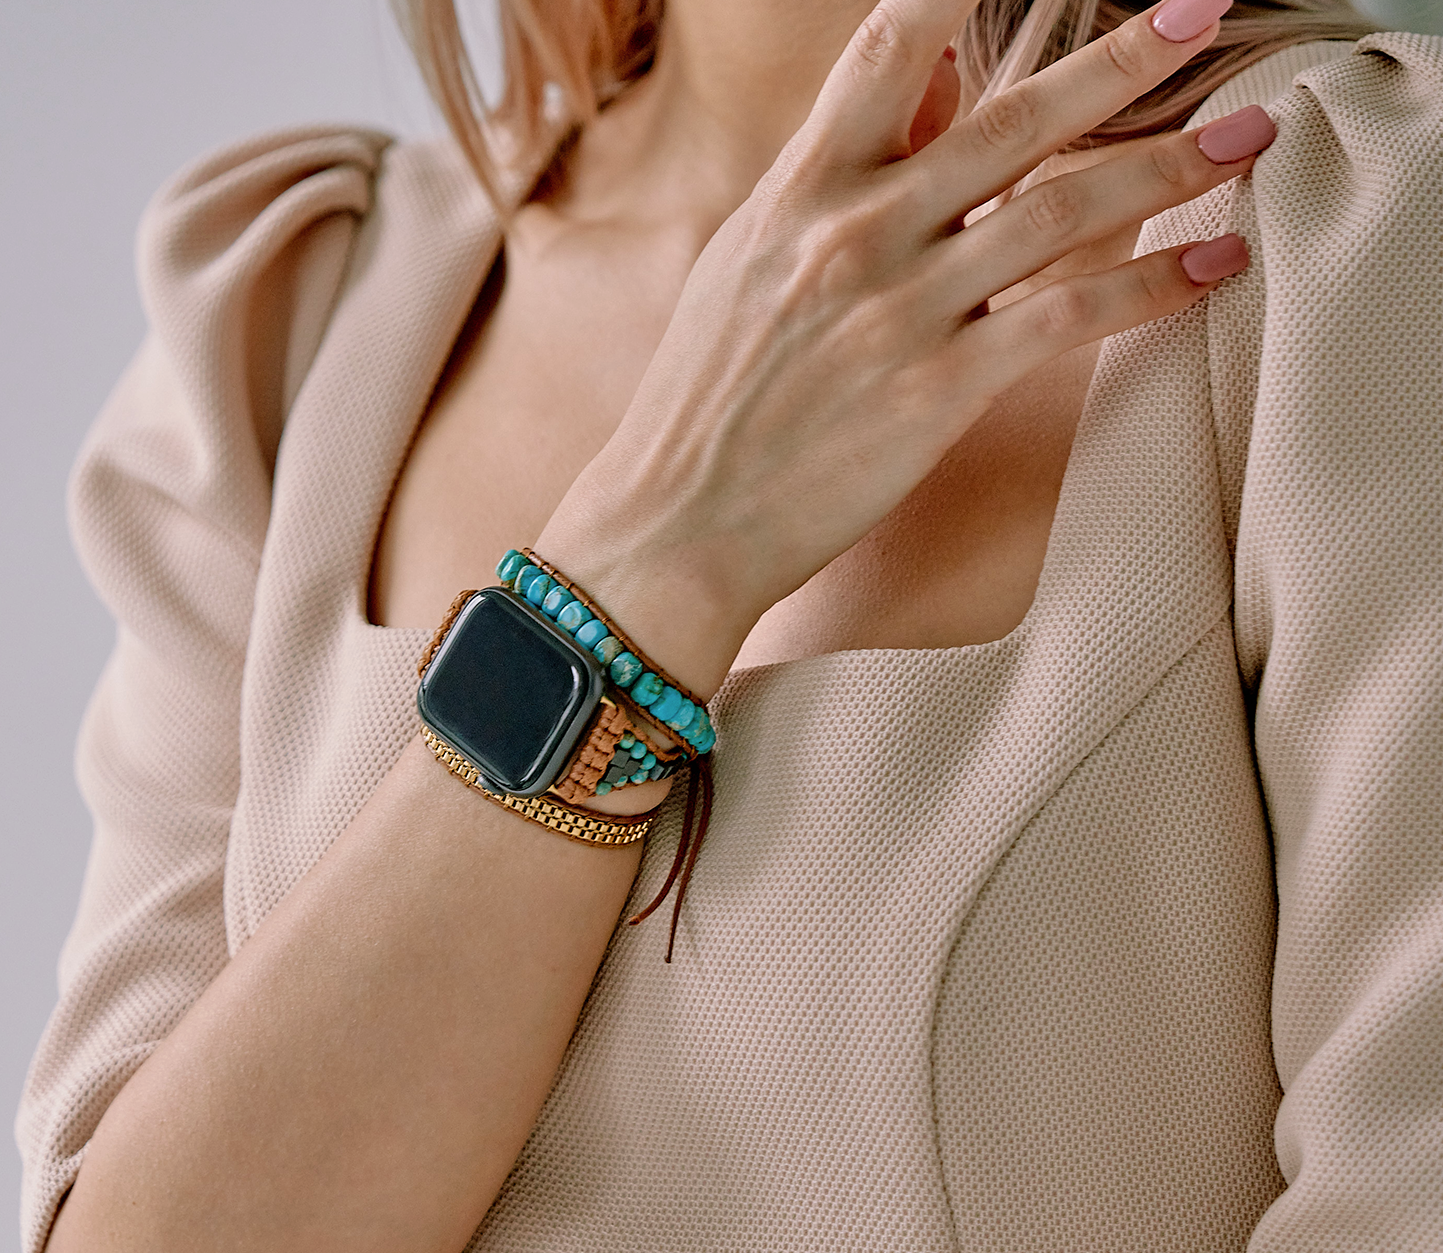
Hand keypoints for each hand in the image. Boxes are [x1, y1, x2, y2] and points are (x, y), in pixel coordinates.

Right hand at [541, 0, 1270, 694]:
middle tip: (1211, 11)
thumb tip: (926, 89)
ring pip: (1059, 209)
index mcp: (797, 194)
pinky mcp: (936, 390)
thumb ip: (833, 180)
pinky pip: (1065, 317)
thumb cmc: (705, 406)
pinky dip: (1148, 284)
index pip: (888, 50)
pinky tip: (1212, 264)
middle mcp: (853, 234)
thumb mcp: (745, 270)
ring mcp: (898, 311)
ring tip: (1252, 134)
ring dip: (1168, 163)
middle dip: (1121, 58)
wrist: (676, 525)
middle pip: (1010, 119)